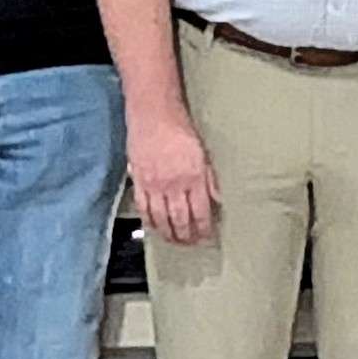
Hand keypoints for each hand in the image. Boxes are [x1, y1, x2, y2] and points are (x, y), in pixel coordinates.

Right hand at [127, 100, 219, 246]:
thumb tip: (219, 200)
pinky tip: (154, 228)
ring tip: (174, 241)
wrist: (153, 113)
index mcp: (193, 177)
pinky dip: (149, 222)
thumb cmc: (181, 129)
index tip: (207, 237)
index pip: (200, 212)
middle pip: (180, 220)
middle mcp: (174, 185)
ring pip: (161, 218)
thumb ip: (210, 179)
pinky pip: (143, 208)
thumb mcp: (203, 152)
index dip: (203, 229)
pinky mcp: (138, 181)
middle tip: (190, 244)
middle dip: (186, 237)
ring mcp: (154, 185)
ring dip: (168, 234)